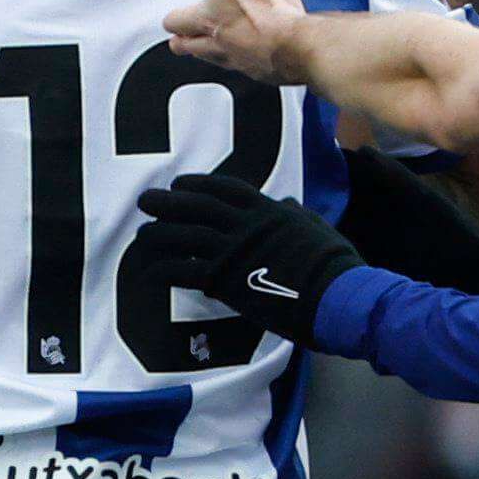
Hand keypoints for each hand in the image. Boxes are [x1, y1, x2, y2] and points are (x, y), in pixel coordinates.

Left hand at [127, 175, 361, 349]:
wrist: (337, 296)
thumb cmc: (335, 264)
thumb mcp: (317, 228)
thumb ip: (296, 214)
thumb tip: (287, 203)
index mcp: (269, 211)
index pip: (225, 188)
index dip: (198, 183)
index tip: (178, 182)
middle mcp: (246, 226)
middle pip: (197, 206)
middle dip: (167, 202)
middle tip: (144, 200)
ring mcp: (234, 252)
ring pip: (185, 236)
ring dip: (159, 235)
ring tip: (142, 235)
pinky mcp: (226, 280)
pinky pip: (184, 271)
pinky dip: (163, 271)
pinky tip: (150, 273)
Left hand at [150, 0, 307, 77]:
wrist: (300, 43)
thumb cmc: (267, 7)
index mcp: (206, 21)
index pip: (174, 22)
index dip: (174, 17)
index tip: (174, 15)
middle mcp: (217, 46)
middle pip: (187, 48)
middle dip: (183, 39)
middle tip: (183, 33)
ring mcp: (240, 61)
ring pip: (213, 59)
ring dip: (209, 50)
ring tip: (212, 41)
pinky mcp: (262, 71)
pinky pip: (244, 68)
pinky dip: (243, 59)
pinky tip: (252, 50)